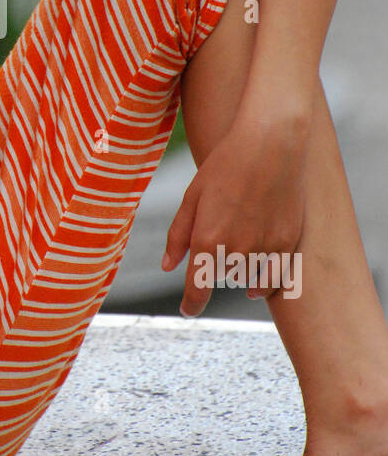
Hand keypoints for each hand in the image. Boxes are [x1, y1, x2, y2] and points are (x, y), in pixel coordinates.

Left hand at [162, 115, 307, 316]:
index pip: (197, 289)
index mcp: (206, 240)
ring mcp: (264, 249)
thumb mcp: (192, 197)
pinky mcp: (287, 244)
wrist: (271, 144)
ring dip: (237, 271)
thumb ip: (178, 236)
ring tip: (238, 240)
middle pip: (220, 278)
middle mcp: (236, 251)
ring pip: (245, 278)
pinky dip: (262, 285)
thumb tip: (168, 267)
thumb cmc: (226, 166)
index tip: (188, 311)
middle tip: (219, 233)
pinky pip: (272, 279)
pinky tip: (255, 287)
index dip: (191, 305)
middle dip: (214, 267)